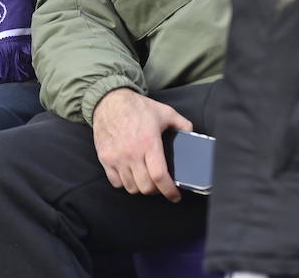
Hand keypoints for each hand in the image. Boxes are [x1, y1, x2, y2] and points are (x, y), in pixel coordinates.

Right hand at [91, 88, 191, 202]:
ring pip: (131, 187)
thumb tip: (192, 135)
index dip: (169, 191)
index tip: (175, 196)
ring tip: (146, 180)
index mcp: (148, 143)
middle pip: (145, 187)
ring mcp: (116, 158)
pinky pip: (116, 182)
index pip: (159, 176)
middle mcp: (132, 153)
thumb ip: (181, 124)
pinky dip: (125, 183)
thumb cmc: (137, 107)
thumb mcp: (164, 111)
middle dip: (157, 190)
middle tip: (161, 185)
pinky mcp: (105, 159)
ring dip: (141, 187)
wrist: (109, 101)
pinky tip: (131, 175)